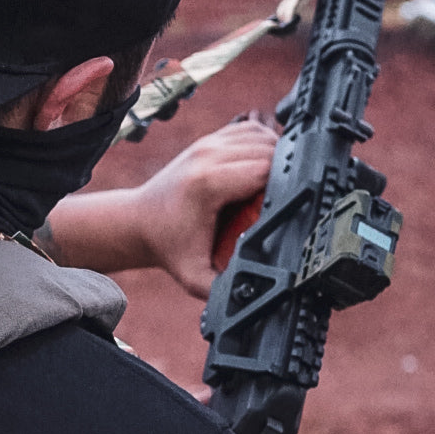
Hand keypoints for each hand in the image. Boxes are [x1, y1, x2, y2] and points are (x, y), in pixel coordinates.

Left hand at [131, 118, 276, 296]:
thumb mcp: (194, 276)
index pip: (266, 170)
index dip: (288, 187)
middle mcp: (209, 155)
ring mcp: (208, 142)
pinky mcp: (210, 139)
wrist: (140, 221)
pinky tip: (267, 167)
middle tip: (289, 200)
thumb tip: (256, 303)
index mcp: (208, 183)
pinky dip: (265, 143)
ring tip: (281, 185)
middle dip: (288, 172)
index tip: (294, 207)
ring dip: (280, 155)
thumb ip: (223, 292)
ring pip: (263, 135)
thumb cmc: (168, 245)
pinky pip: (251, 130)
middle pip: (269, 149)